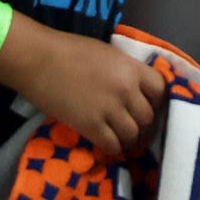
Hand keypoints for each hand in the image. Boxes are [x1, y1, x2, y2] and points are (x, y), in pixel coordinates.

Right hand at [1, 27, 167, 156]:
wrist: (38, 60)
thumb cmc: (68, 49)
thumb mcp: (107, 53)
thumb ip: (125, 71)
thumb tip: (136, 89)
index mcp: (131, 68)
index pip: (161, 90)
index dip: (157, 101)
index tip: (150, 107)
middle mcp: (126, 90)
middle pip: (148, 117)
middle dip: (144, 125)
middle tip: (137, 129)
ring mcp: (109, 110)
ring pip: (133, 135)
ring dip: (130, 140)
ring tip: (124, 141)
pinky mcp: (90, 127)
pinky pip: (113, 146)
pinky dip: (114, 149)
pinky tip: (109, 146)